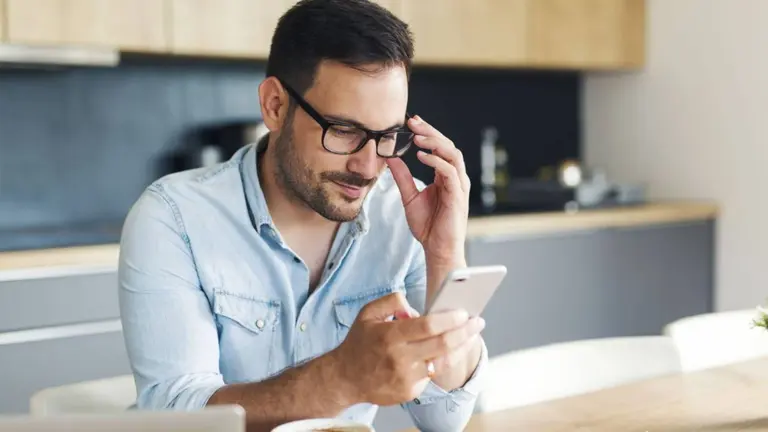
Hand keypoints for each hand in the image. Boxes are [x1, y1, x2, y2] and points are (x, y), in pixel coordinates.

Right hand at [330, 292, 483, 405]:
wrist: (345, 378)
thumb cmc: (359, 342)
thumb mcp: (368, 313)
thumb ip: (392, 301)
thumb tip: (415, 309)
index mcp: (390, 335)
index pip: (428, 326)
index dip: (450, 318)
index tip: (464, 312)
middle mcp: (400, 358)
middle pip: (443, 344)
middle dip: (466, 332)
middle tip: (478, 322)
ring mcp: (406, 378)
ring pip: (443, 361)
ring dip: (462, 348)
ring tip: (471, 336)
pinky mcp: (410, 392)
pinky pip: (432, 374)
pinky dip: (441, 362)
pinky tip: (448, 352)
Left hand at [387, 116, 469, 266]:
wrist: (437, 249)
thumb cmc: (428, 226)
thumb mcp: (409, 196)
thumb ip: (402, 177)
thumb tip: (390, 158)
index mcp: (445, 176)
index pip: (439, 147)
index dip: (427, 133)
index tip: (411, 122)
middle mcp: (455, 178)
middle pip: (448, 145)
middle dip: (430, 132)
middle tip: (413, 122)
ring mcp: (459, 186)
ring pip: (453, 154)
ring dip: (435, 143)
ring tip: (417, 137)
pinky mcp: (457, 195)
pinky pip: (450, 172)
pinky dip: (436, 161)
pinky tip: (422, 156)